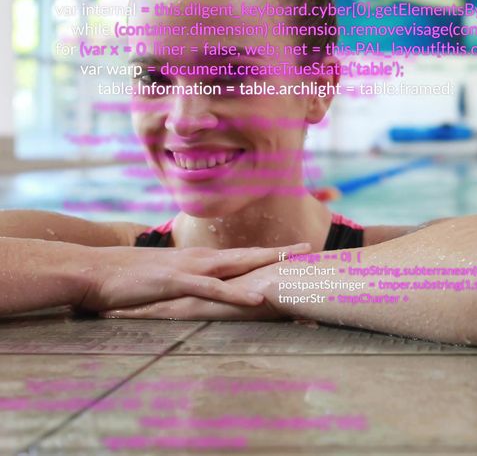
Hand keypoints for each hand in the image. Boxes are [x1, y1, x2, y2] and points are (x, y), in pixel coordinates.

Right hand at [76, 242, 309, 311]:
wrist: (93, 271)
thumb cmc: (127, 278)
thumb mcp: (164, 279)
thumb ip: (186, 281)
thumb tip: (202, 288)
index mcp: (199, 259)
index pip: (241, 255)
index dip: (269, 253)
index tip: (295, 252)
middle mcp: (200, 259)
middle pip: (248, 254)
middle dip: (279, 252)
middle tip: (310, 249)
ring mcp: (190, 268)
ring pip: (236, 266)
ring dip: (266, 266)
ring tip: (294, 268)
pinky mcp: (177, 282)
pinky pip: (212, 289)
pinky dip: (236, 295)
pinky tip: (256, 300)